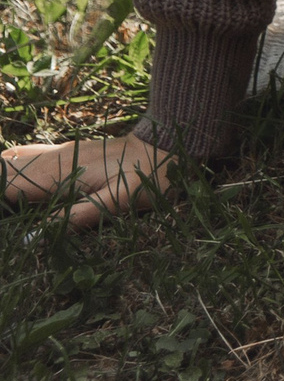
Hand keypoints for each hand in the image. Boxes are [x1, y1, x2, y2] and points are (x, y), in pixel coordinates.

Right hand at [3, 134, 175, 229]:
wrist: (169, 143)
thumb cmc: (148, 176)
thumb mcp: (117, 202)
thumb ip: (76, 217)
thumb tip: (32, 237)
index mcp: (60, 173)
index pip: (6, 182)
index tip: (2, 220)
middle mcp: (55, 158)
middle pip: (6, 168)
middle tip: (5, 212)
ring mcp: (61, 152)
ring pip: (16, 159)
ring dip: (4, 176)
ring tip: (9, 207)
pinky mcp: (69, 152)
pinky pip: (30, 156)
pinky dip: (14, 167)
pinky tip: (13, 180)